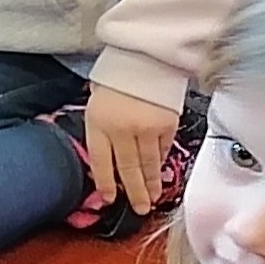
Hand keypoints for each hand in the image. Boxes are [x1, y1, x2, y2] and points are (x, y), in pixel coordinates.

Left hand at [83, 85, 182, 215]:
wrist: (143, 54)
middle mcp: (122, 129)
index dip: (106, 183)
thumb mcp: (97, 102)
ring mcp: (147, 128)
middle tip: (139, 209)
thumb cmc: (116, 76)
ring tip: (153, 198)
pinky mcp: (168, 124)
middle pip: (128, 169)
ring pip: (149, 163)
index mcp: (98, 122)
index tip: (110, 198)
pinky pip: (164, 149)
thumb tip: (109, 158)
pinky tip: (160, 172)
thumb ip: (102, 129)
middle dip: (134, 192)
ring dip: (151, 183)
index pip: (101, 162)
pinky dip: (161, 162)